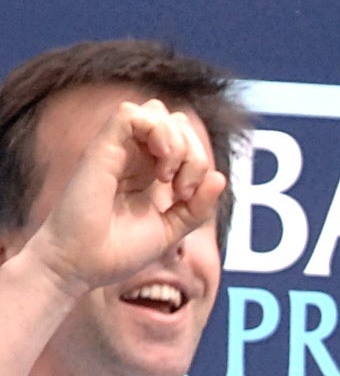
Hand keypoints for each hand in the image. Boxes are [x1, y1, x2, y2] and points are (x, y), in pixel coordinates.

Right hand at [4, 97, 220, 301]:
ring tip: (168, 179)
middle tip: (182, 189)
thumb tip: (220, 176)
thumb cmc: (118, 251)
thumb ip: (198, 206)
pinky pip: (131, 114)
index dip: (199, 162)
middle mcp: (133, 156)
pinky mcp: (101, 148)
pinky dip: (157, 133)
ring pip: (156, 112)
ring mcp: (117, 149)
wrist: (82, 263)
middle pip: (174, 120)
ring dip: (178, 143)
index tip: (188, 196)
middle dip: (194, 150)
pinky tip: (161, 166)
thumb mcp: (172, 229)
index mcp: (149, 171)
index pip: (183, 139)